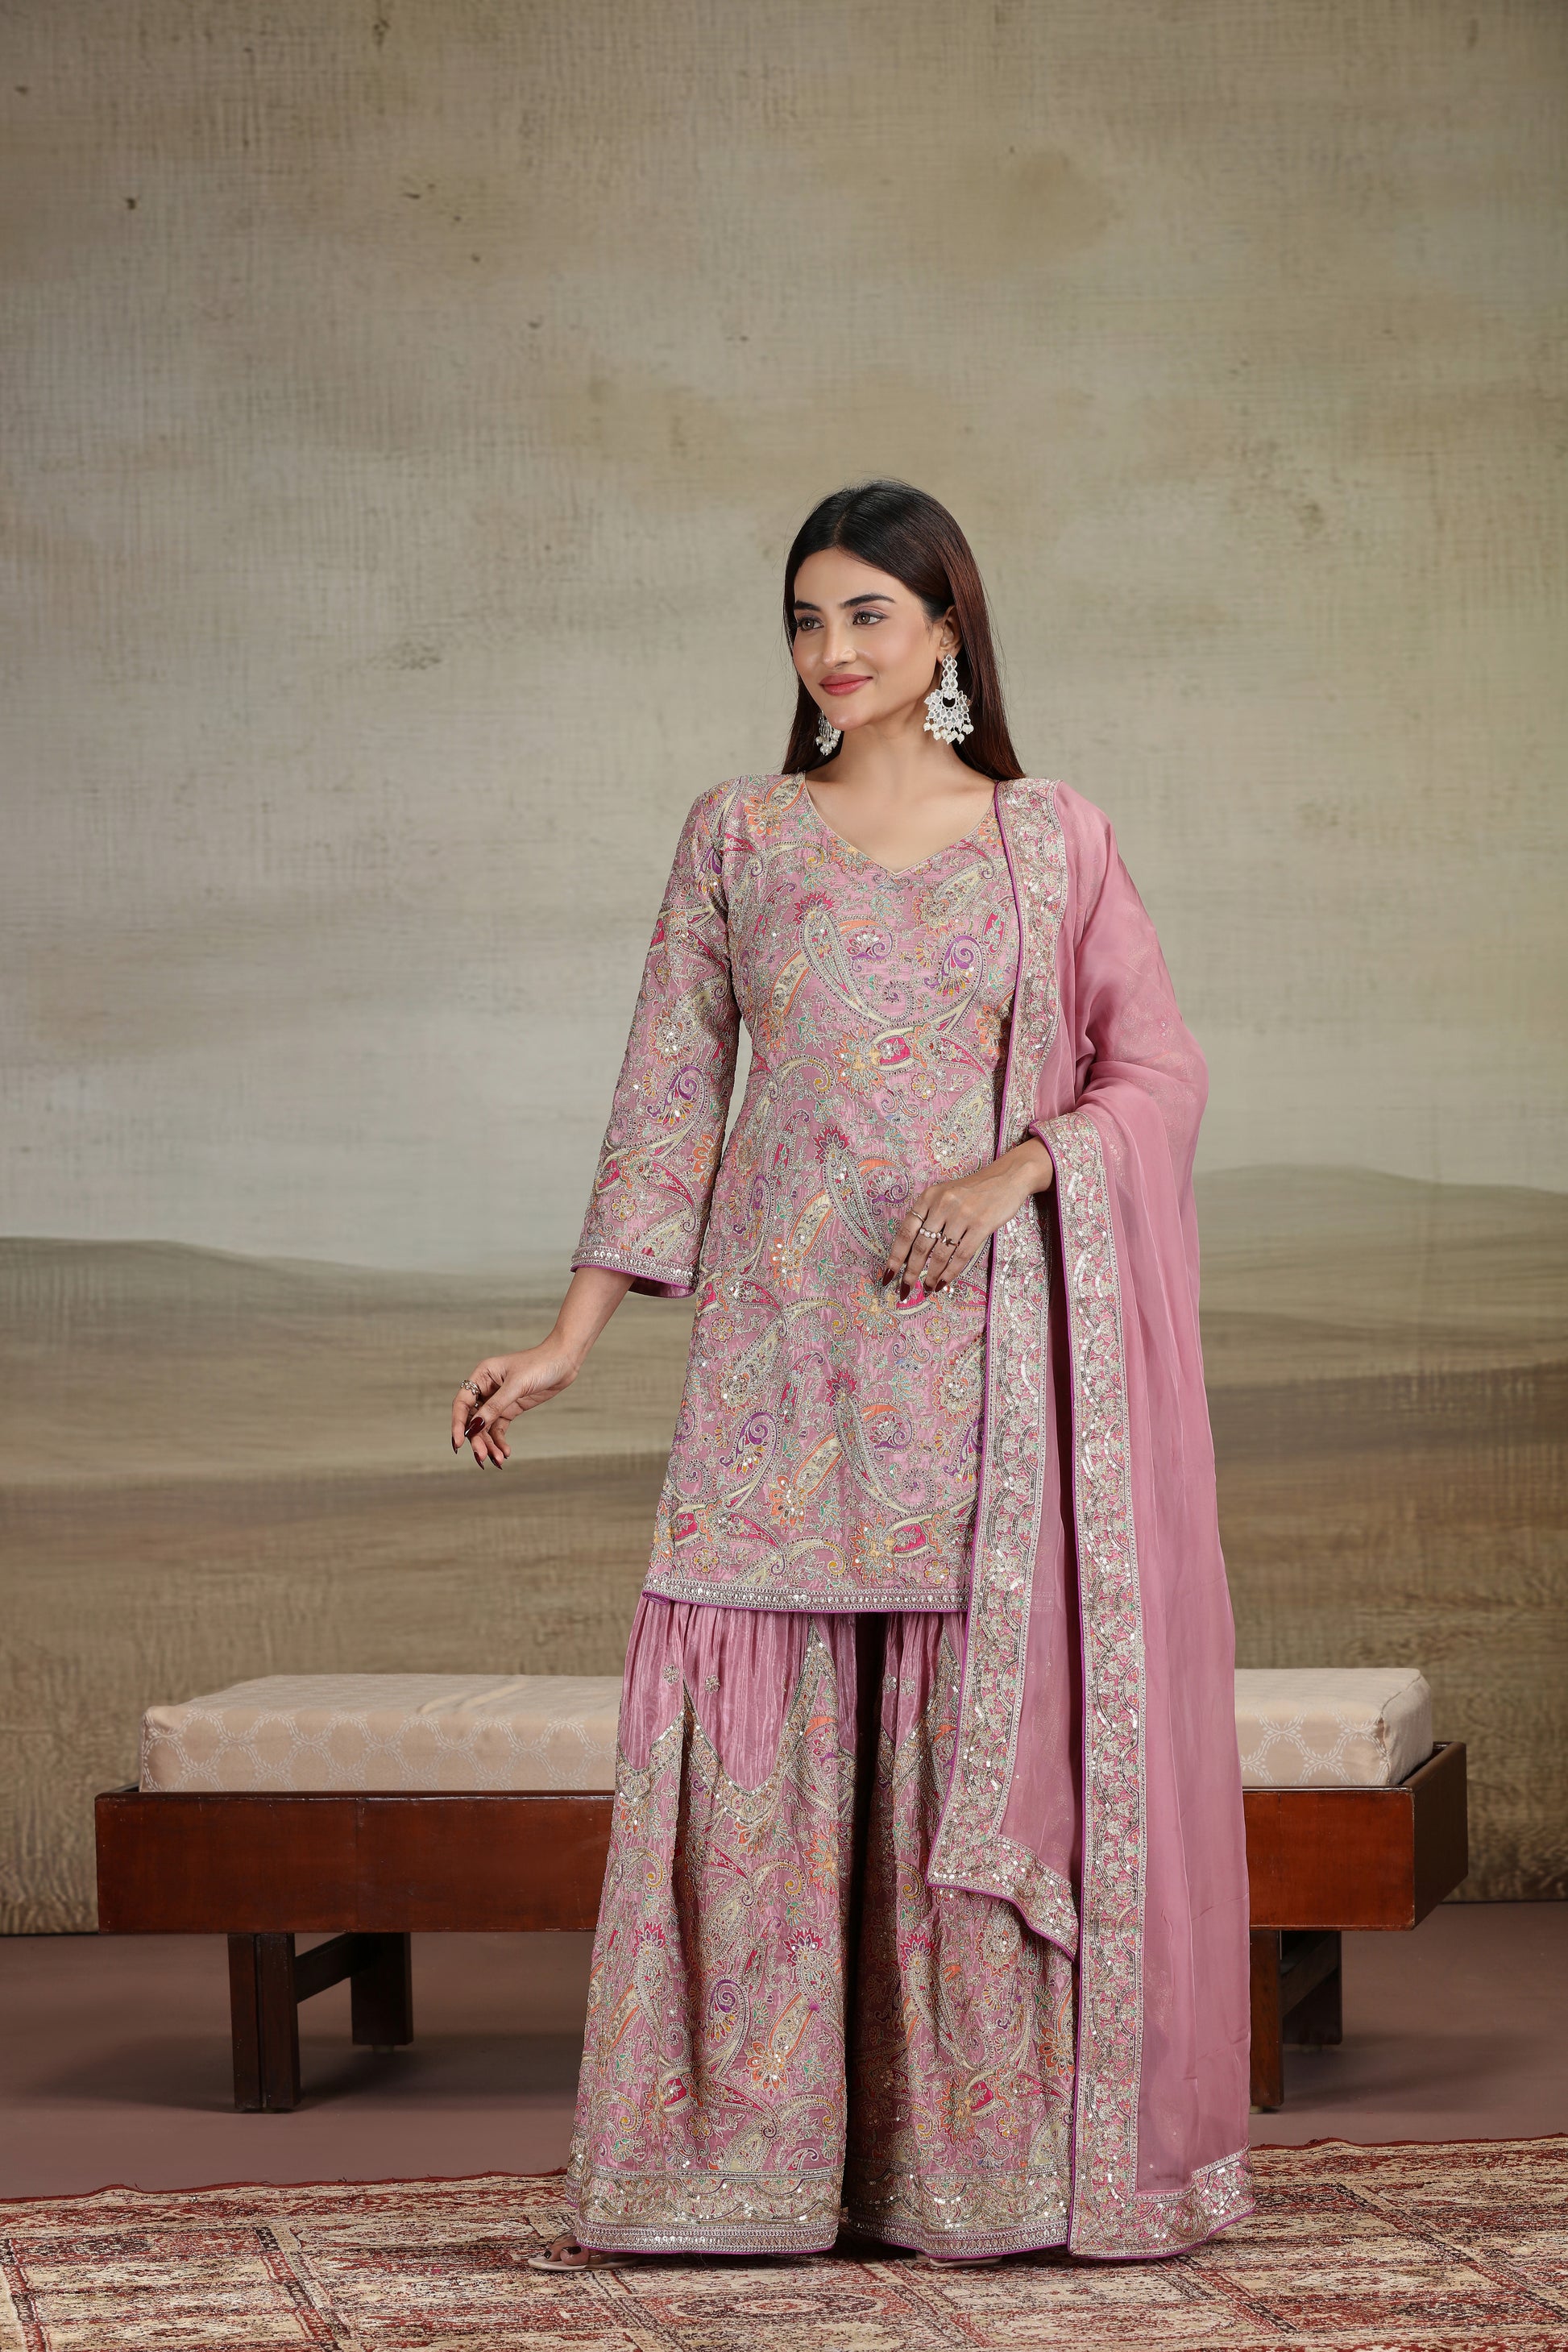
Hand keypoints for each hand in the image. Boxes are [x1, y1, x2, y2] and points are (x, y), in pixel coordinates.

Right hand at [450, 1342, 579, 1466]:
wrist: (564, 1361)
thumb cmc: (539, 1364)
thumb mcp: (516, 1385)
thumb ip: (495, 1406)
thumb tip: (475, 1426)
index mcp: (482, 1375)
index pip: (463, 1403)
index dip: (458, 1424)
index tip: (458, 1443)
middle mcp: (487, 1388)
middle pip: (474, 1419)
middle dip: (477, 1439)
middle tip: (482, 1458)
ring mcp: (499, 1400)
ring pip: (487, 1427)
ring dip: (490, 1444)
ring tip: (498, 1460)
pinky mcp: (511, 1408)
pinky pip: (500, 1428)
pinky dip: (501, 1441)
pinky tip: (506, 1452)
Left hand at [884, 1137, 1053, 1298]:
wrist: (1006, 1178)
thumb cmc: (973, 1191)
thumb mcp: (945, 1195)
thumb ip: (929, 1217)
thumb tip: (912, 1252)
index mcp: (928, 1197)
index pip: (905, 1231)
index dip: (895, 1256)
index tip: (888, 1274)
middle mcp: (942, 1204)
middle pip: (920, 1246)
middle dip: (911, 1271)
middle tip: (906, 1288)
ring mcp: (962, 1215)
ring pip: (940, 1254)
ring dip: (932, 1275)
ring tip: (928, 1287)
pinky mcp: (981, 1225)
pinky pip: (961, 1255)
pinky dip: (951, 1272)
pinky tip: (945, 1282)